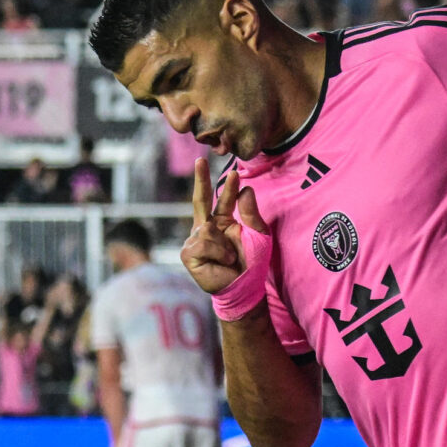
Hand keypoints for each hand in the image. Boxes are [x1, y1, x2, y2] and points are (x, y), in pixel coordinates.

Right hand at [180, 158, 267, 294]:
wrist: (245, 287)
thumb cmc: (252, 263)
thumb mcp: (258, 235)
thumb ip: (251, 213)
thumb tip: (246, 189)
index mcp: (223, 223)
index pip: (223, 200)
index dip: (228, 187)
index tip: (234, 172)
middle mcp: (206, 229)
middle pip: (200, 200)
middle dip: (200, 180)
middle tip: (200, 160)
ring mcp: (195, 241)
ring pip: (207, 229)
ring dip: (224, 245)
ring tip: (230, 259)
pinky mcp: (188, 254)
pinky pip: (204, 243)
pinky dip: (219, 253)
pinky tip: (222, 263)